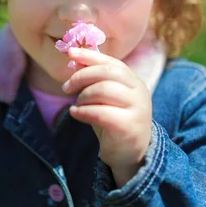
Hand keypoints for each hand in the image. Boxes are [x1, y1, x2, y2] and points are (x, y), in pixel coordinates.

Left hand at [63, 47, 152, 186]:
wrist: (131, 154)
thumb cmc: (114, 120)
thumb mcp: (104, 97)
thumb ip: (94, 79)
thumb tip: (75, 59)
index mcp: (133, 80)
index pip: (111, 62)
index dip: (90, 56)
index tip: (70, 53)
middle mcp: (139, 91)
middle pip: (107, 72)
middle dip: (82, 76)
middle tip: (66, 87)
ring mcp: (137, 108)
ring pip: (103, 90)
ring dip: (83, 96)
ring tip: (77, 105)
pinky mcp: (129, 126)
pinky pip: (100, 112)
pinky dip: (83, 111)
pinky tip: (75, 113)